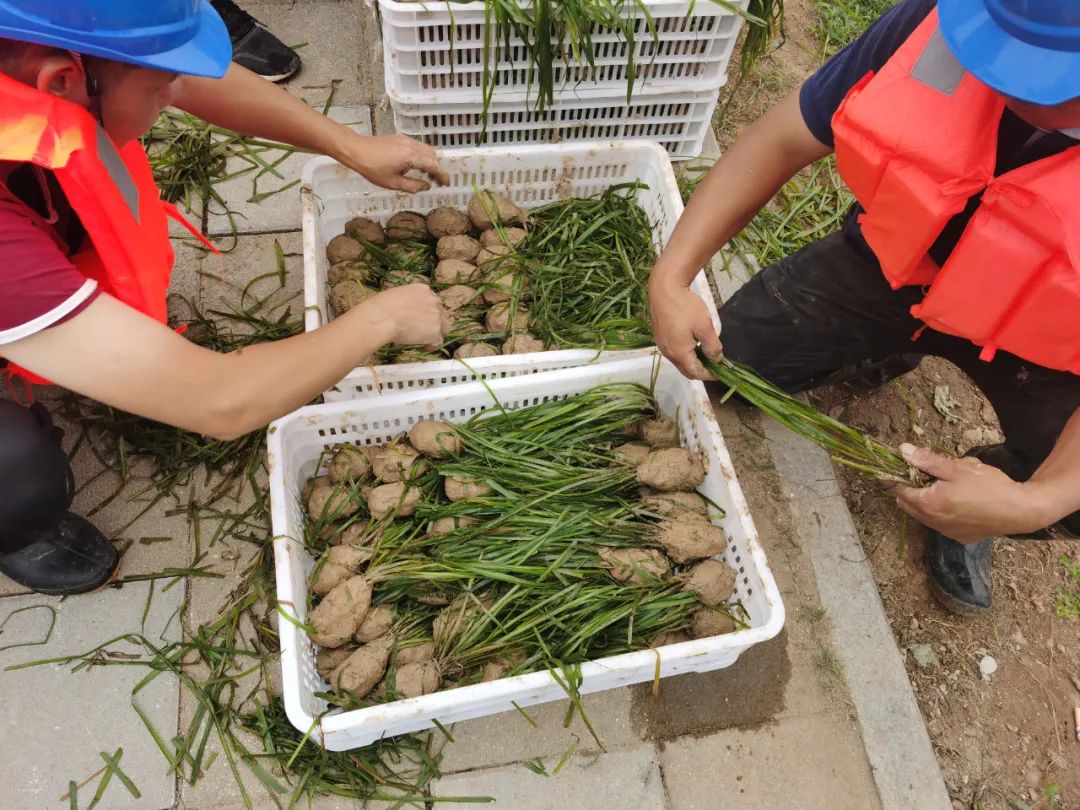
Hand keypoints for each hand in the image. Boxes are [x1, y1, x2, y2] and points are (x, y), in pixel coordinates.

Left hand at [334, 132, 448, 192]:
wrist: (356, 150)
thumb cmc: (372, 168)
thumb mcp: (392, 183)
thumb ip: (412, 186)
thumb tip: (425, 186)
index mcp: (411, 156)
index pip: (433, 165)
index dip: (441, 175)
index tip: (446, 183)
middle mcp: (411, 145)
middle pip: (432, 155)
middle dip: (436, 167)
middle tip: (435, 181)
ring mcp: (406, 140)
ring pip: (426, 149)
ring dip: (429, 161)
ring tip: (425, 174)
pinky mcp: (400, 138)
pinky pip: (417, 146)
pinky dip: (421, 155)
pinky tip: (414, 165)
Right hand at [359, 284, 449, 346]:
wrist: (382, 317)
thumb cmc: (381, 307)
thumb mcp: (396, 296)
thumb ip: (407, 302)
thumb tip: (403, 311)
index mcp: (423, 289)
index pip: (432, 301)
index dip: (427, 311)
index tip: (421, 318)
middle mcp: (433, 300)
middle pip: (441, 313)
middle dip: (433, 322)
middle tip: (423, 330)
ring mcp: (436, 316)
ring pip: (444, 327)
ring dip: (435, 333)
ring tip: (425, 340)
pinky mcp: (435, 331)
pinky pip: (439, 340)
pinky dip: (432, 345)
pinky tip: (425, 347)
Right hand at [648, 277, 722, 378]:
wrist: (664, 288)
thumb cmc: (685, 306)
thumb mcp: (704, 326)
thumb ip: (712, 346)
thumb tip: (717, 359)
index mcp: (679, 352)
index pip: (696, 373)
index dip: (709, 375)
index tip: (721, 372)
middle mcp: (668, 353)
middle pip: (686, 371)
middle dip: (701, 371)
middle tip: (715, 364)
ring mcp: (661, 345)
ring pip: (679, 362)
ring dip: (692, 362)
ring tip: (705, 353)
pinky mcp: (659, 337)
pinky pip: (673, 352)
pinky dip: (684, 354)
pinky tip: (692, 343)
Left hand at [894, 444, 1054, 541]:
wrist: (1020, 511)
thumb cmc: (989, 486)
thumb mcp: (957, 468)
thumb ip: (927, 460)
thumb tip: (903, 450)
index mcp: (928, 504)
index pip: (900, 491)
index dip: (903, 477)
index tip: (914, 467)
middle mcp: (933, 523)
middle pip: (908, 505)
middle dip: (912, 490)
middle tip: (928, 475)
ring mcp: (947, 533)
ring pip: (924, 516)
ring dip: (926, 502)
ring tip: (945, 487)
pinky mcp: (961, 537)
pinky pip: (942, 524)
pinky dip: (942, 513)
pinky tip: (959, 502)